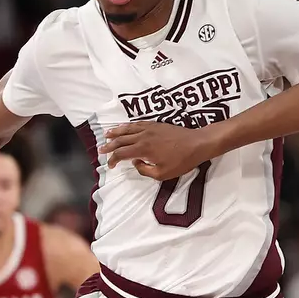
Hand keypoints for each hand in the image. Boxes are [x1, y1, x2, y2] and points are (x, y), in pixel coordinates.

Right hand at [100, 121, 215, 180]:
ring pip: (127, 129)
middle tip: (101, 150)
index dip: (113, 160)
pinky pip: (137, 124)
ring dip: (115, 133)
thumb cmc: (182, 161)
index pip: (122, 154)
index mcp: (143, 149)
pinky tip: (124, 127)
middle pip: (121, 140)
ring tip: (107, 135)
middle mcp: (143, 136)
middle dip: (109, 146)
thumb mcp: (163, 174)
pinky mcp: (156, 124)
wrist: (197, 144)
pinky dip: (128, 126)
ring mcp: (149, 129)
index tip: (110, 165)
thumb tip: (136, 163)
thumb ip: (145, 170)